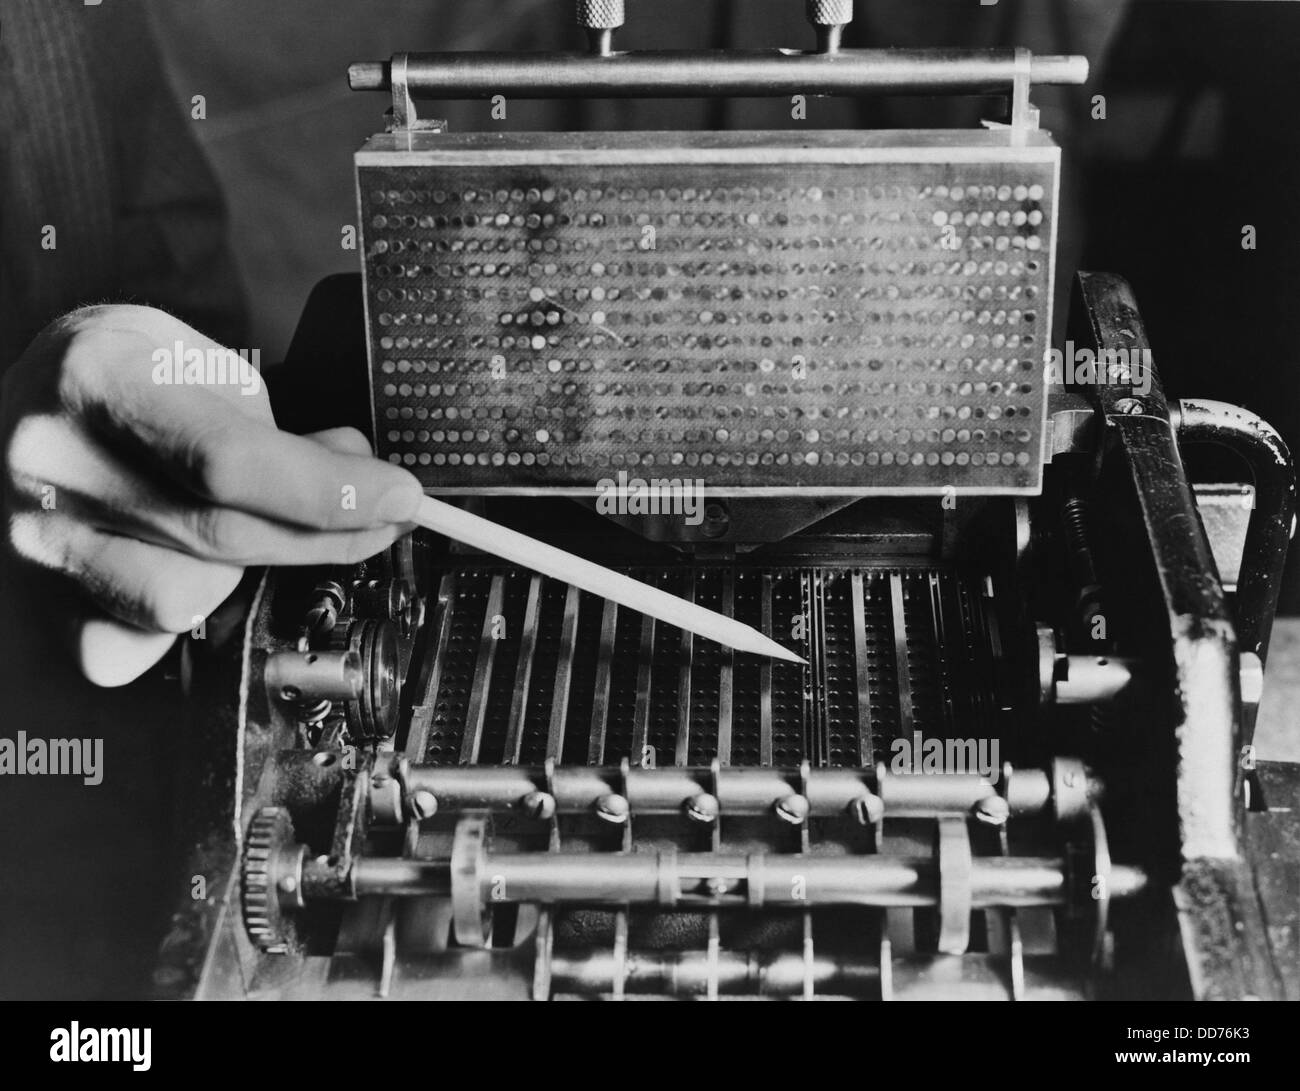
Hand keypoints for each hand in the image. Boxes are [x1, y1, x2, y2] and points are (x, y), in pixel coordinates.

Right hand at [1, 305, 422, 685]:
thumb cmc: (126, 372)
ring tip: (251, 520)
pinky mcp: (39, 590)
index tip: (396, 498)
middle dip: (328, 535)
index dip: (328, 492)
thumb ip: (280, 430)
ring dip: (248, 570)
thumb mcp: (204, 363)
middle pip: (223, 534)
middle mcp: (55, 462)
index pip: (232, 461)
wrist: (26, 394)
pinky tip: (194, 570)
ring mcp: (37, 533)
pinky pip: (130, 644)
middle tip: (382, 517)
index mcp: (100, 378)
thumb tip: (359, 482)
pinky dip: (183, 618)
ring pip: (186, 597)